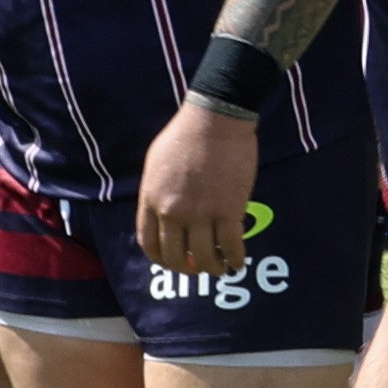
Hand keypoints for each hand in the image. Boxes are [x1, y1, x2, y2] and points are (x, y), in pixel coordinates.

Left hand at [137, 98, 260, 280]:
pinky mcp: (229, 211)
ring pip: (204, 257)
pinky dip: (235, 259)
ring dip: (213, 268)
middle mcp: (173, 212)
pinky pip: (231, 246)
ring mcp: (201, 213)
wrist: (216, 119)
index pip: (149, 244)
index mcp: (151, 200)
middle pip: (175, 257)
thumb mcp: (155, 164)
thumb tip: (163, 217)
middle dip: (187, 268)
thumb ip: (155, 194)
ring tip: (220, 268)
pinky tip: (238, 262)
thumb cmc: (185, 135)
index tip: (173, 261)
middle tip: (198, 267)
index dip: (162, 259)